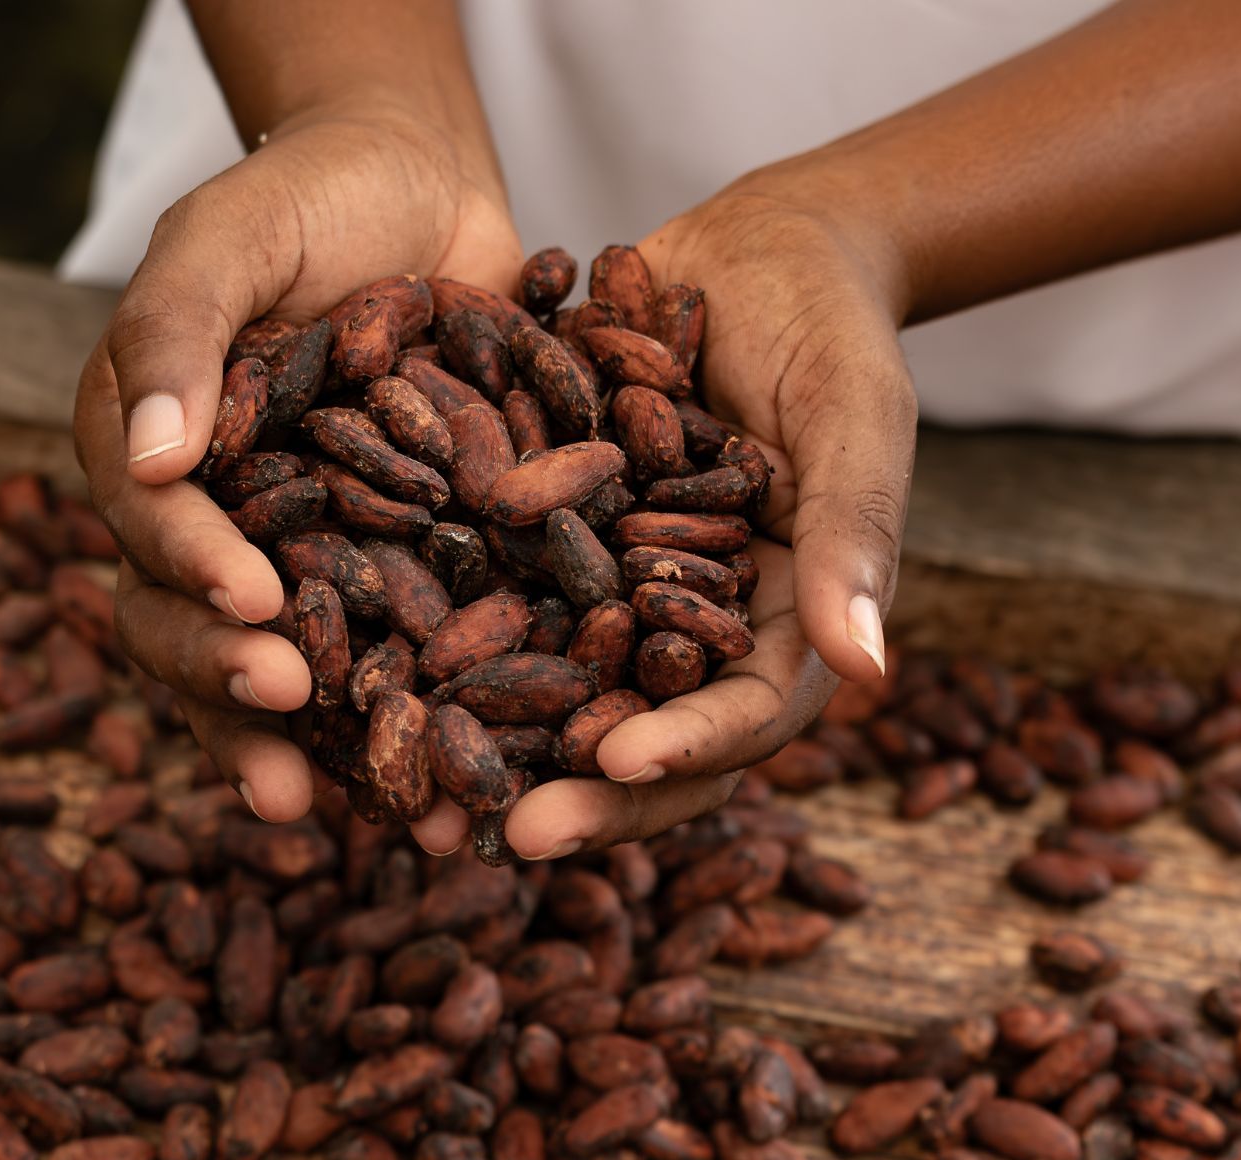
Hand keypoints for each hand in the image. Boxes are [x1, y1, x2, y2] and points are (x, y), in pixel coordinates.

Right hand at [74, 105, 521, 822]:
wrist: (422, 188)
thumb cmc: (312, 195)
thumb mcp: (234, 234)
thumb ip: (180, 329)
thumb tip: (145, 459)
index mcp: (157, 459)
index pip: (156, 537)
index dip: (196, 579)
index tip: (255, 608)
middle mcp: (225, 527)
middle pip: (205, 635)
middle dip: (243, 692)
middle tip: (298, 732)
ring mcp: (314, 557)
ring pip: (305, 673)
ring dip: (343, 753)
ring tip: (407, 820)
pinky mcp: (405, 568)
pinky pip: (410, 655)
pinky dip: (440, 716)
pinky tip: (485, 775)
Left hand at [447, 181, 917, 859]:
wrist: (758, 245)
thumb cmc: (831, 323)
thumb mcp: (855, 414)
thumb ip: (851, 533)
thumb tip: (869, 674)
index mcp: (782, 622)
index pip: (741, 715)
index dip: (684, 750)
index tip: (615, 763)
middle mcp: (692, 627)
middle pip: (641, 732)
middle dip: (580, 789)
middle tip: (504, 832)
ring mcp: (617, 590)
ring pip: (558, 689)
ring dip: (499, 742)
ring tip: (423, 786)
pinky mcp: (552, 541)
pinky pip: (497, 598)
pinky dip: (444, 633)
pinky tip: (371, 657)